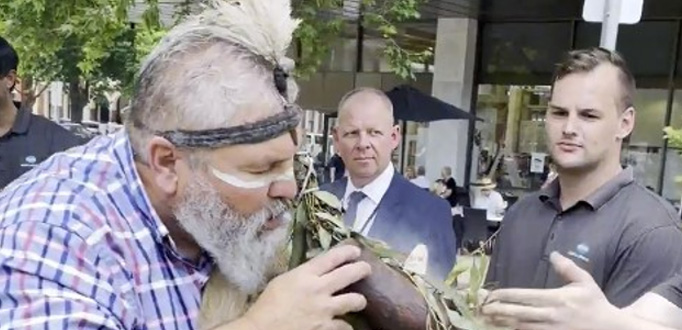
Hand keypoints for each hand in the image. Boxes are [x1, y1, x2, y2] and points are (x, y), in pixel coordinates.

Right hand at [242, 245, 371, 329]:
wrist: (262, 329)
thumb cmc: (267, 305)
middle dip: (362, 269)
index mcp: (305, 274)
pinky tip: (344, 326)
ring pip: (354, 300)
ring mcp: (324, 309)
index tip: (356, 251)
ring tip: (360, 301)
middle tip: (367, 268)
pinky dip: (344, 326)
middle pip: (349, 274)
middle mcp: (318, 288)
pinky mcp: (325, 327)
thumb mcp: (282, 281)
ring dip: (359, 301)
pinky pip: (344, 325)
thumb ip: (301, 276)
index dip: (347, 252)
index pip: (332, 257)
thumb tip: (314, 273)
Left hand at [481, 252, 618, 329]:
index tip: (491, 294)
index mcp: (557, 299)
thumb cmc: (595, 304)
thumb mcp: (585, 283)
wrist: (611, 329)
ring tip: (487, 318)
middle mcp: (551, 316)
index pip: (525, 296)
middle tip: (482, 308)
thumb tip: (553, 254)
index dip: (506, 295)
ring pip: (521, 328)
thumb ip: (568, 268)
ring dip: (503, 323)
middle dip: (498, 311)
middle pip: (518, 314)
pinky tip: (504, 328)